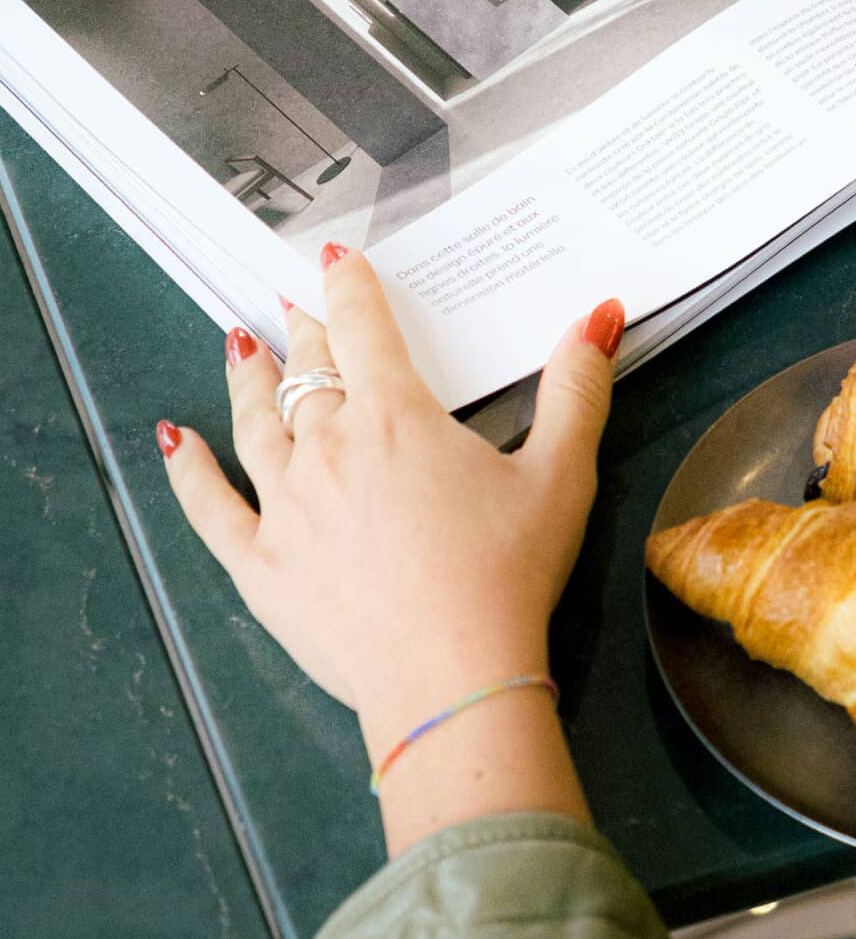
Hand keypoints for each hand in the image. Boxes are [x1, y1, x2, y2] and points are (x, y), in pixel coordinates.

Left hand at [157, 247, 623, 765]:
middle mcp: (329, 448)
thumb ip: (576, 391)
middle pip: (309, 373)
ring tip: (243, 351)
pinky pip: (209, 507)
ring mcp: (285, 505)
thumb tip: (596, 318)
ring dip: (249, 381)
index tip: (338, 261)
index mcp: (396, 418)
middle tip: (301, 314)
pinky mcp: (260, 563)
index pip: (364, 328)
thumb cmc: (507, 579)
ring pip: (255, 424)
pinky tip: (176, 441)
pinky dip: (189, 469)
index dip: (350, 286)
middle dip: (307, 336)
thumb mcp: (561, 477)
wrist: (451, 677)